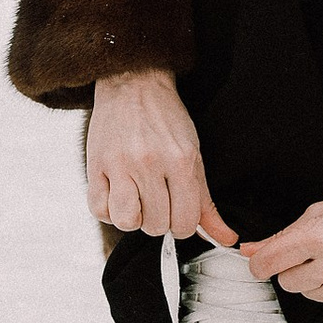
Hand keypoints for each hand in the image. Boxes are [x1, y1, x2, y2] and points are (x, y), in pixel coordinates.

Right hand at [85, 71, 235, 245]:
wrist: (134, 82)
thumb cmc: (166, 120)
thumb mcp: (194, 155)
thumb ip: (206, 203)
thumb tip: (226, 239)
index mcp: (181, 161)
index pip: (185, 223)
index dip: (182, 224)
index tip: (176, 211)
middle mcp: (150, 162)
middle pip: (156, 225)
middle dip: (158, 219)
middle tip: (156, 198)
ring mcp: (120, 163)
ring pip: (127, 222)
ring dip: (133, 217)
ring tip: (136, 199)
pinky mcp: (95, 164)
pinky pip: (99, 209)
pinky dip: (109, 210)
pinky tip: (118, 194)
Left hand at [243, 187, 322, 312]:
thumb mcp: (321, 211)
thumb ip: (282, 235)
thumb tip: (250, 250)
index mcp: (319, 235)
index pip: (269, 262)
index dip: (259, 263)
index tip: (260, 263)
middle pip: (287, 282)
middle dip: (293, 269)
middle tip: (313, 253)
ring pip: (309, 294)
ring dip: (316, 280)